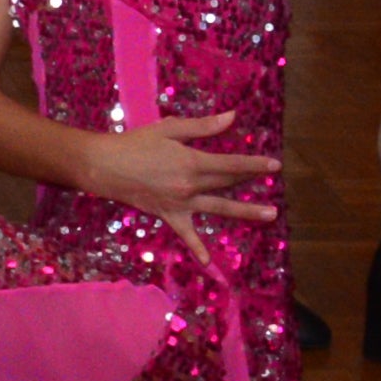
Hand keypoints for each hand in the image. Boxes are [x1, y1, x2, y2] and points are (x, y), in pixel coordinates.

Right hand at [66, 111, 280, 231]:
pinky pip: (187, 235)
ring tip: (270, 214)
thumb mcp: (170, 129)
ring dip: (247, 212)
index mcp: (193, 162)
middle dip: (252, 181)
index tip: (275, 165)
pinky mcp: (170, 216)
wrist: (105, 167)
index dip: (255, 164)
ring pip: (221, 208)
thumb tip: (232, 118)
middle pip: (229, 184)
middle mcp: (191, 186)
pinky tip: (210, 263)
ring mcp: (182, 204)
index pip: (232, 165)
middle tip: (275, 182)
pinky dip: (198, 249)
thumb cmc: (137, 143)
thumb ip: (203, 126)